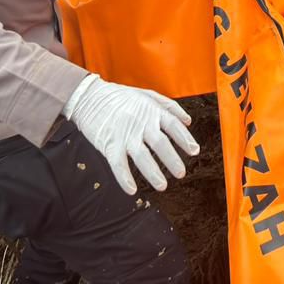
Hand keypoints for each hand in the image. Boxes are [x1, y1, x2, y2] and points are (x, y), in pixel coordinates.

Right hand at [63, 74, 197, 194]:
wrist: (89, 96)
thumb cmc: (120, 96)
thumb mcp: (147, 95)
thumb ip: (169, 106)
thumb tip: (188, 121)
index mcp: (152, 111)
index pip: (173, 126)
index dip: (185, 139)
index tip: (194, 151)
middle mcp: (141, 123)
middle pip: (161, 144)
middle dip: (172, 160)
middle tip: (181, 173)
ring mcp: (125, 134)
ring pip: (142, 157)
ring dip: (153, 173)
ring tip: (162, 185)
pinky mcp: (109, 144)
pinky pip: (118, 164)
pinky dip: (125, 178)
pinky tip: (132, 190)